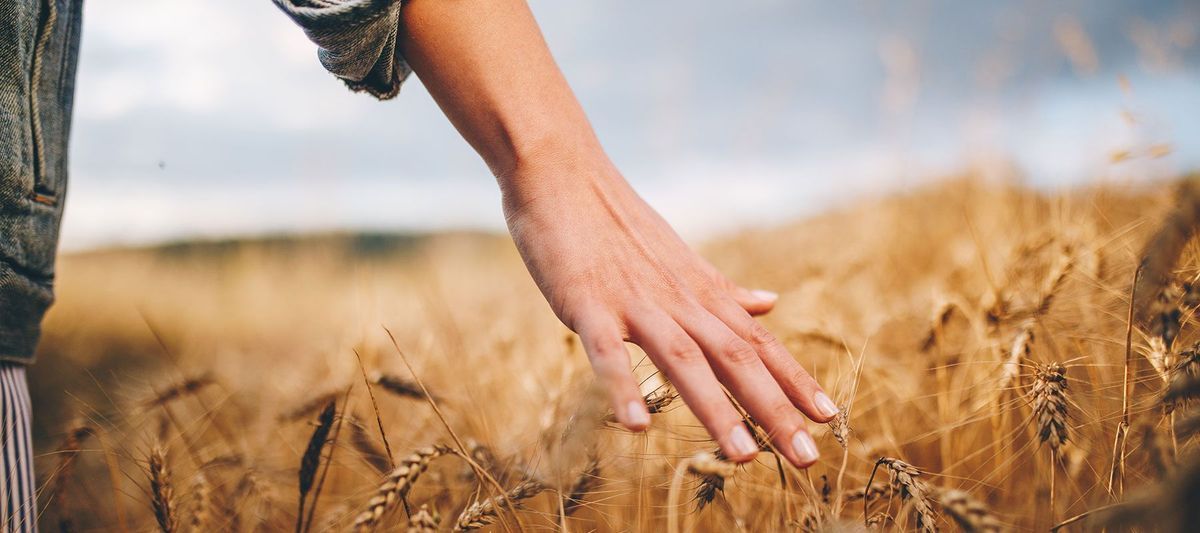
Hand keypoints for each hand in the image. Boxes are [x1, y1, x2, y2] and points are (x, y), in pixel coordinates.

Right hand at [500, 154, 838, 467]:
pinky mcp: (586, 303)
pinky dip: (622, 386)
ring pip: (683, 359)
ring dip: (715, 408)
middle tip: (806, 456)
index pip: (757, 342)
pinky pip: (606, 350)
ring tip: (743, 457)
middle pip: (734, 358)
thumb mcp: (679, 259)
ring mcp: (633, 302)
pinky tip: (636, 427)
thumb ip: (722, 290)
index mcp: (699, 292)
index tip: (829, 418)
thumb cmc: (617, 222)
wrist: (562, 172)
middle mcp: (677, 300)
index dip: (794, 380)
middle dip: (772, 408)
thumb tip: (771, 302)